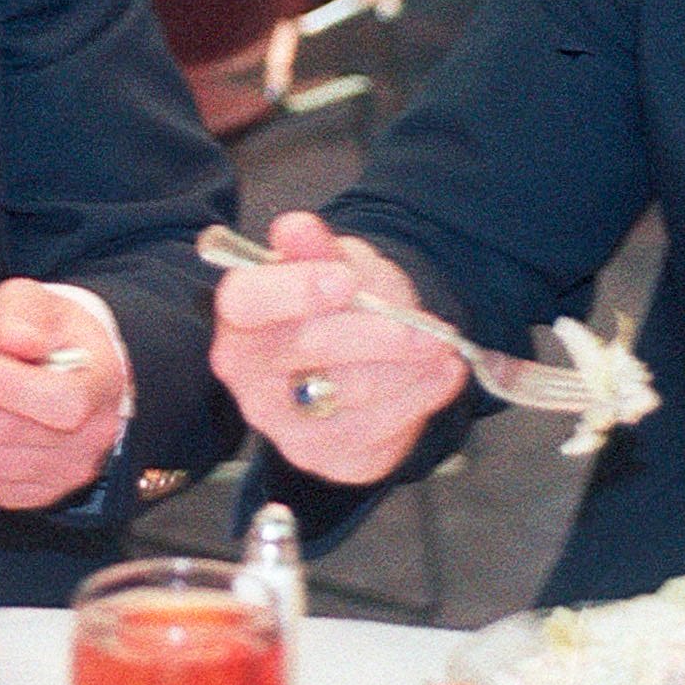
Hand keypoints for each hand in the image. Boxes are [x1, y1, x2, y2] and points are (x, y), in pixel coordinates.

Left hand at [0, 279, 127, 509]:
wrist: (63, 372)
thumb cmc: (48, 334)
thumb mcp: (39, 304)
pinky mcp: (28, 494)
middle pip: (10, 432)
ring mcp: (58, 475)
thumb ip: (25, 315)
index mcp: (101, 387)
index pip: (60, 402)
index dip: (7, 386)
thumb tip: (14, 342)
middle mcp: (87, 441)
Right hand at [207, 211, 464, 484]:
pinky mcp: (321, 456)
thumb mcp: (332, 263)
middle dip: (378, 335)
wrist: (362, 357)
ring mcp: (281, 423)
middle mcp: (249, 376)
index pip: (247, 300)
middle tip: (428, 329)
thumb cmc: (339, 304)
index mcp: (241, 317)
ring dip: (407, 370)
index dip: (295, 290)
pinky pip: (371, 434)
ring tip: (443, 348)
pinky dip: (415, 402)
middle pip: (310, 347)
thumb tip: (295, 228)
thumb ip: (315, 247)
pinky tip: (440, 378)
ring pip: (349, 395)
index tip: (345, 281)